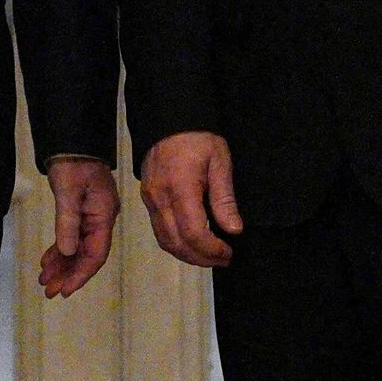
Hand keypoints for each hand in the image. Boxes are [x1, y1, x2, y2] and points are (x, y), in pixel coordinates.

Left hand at [38, 158, 117, 297]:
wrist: (72, 142)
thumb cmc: (72, 164)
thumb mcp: (68, 192)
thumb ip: (68, 223)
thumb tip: (68, 252)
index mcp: (103, 216)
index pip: (96, 253)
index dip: (81, 274)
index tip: (66, 289)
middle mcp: (100, 220)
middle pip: (86, 255)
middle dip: (68, 274)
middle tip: (49, 291)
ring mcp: (90, 217)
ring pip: (77, 249)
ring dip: (62, 265)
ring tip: (44, 281)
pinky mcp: (80, 213)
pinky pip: (71, 238)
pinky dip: (59, 251)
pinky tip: (47, 262)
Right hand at [137, 132, 243, 267]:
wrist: (169, 121)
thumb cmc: (199, 139)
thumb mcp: (220, 163)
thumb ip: (225, 199)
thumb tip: (234, 230)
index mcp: (180, 189)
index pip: (193, 233)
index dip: (211, 249)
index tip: (228, 252)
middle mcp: (160, 199)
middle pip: (177, 243)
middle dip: (201, 258)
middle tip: (223, 259)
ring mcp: (150, 201)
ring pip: (165, 241)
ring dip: (188, 255)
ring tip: (210, 256)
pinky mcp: (147, 200)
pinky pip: (159, 231)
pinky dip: (177, 244)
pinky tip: (193, 243)